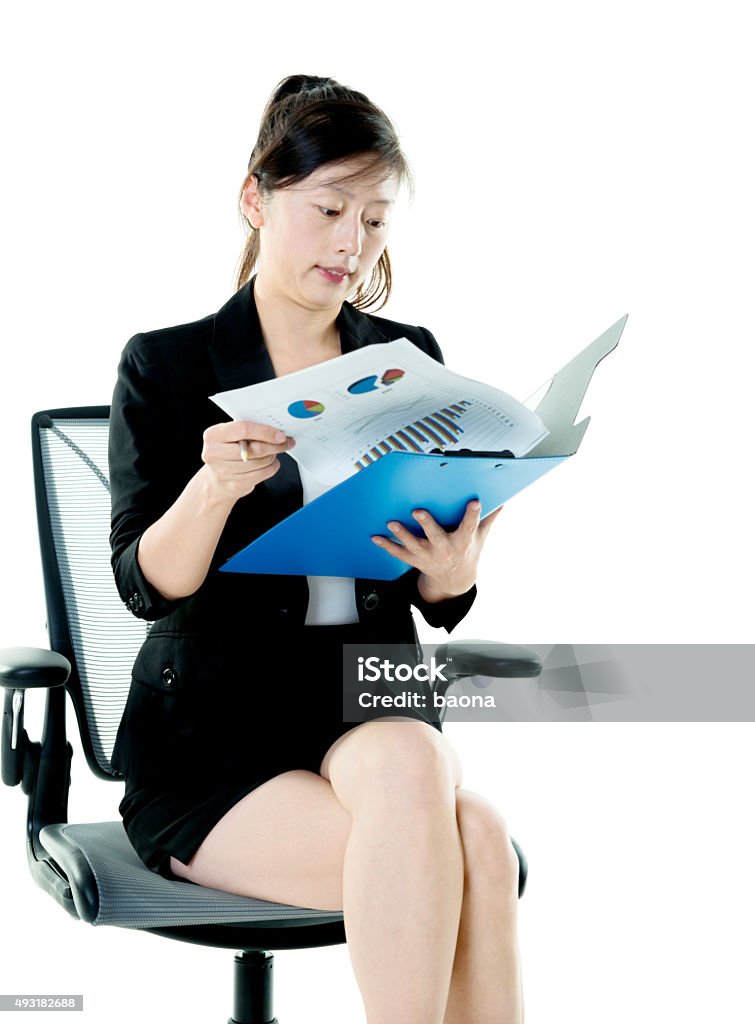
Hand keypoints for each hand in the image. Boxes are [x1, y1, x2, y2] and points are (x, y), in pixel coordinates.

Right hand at [200, 420, 294, 502]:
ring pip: (260, 462)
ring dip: (272, 456)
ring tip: (272, 453)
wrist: (217, 479)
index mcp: (213, 435)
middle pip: (254, 448)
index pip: (243, 429)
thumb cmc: (226, 452)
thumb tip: (274, 430)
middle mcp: (214, 453)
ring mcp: (224, 471)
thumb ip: (247, 430)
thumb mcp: (230, 436)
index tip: (280, 434)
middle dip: (274, 445)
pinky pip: (262, 474)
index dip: (265, 432)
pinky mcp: (235, 485)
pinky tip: (270, 464)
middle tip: (284, 443)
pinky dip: (271, 468)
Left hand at [371, 501, 502, 600]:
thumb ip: (488, 518)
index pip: (470, 526)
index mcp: (463, 541)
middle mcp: (445, 549)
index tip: (474, 502)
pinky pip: (399, 553)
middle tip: (418, 511)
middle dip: (427, 524)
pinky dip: (387, 546)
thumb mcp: (481, 536)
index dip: (473, 514)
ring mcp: (429, 556)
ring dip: (402, 534)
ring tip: (391, 523)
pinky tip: (376, 537)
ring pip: (414, 545)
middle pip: (436, 536)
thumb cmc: (467, 551)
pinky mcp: (416, 560)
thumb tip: (503, 499)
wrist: (455, 580)